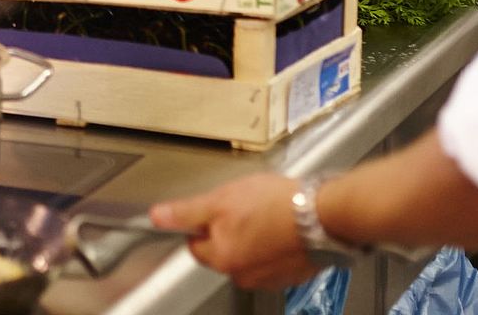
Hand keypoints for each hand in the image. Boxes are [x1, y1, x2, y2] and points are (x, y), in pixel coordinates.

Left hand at [150, 175, 313, 289]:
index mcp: (222, 259)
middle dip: (228, 227)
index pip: (195, 244)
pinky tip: (278, 224)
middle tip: (242, 206)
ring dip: (250, 235)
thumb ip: (186, 212)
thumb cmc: (274, 206)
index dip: (202, 222)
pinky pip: (269, 257)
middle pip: (221, 249)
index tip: (215, 208)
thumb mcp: (220, 200)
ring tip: (263, 213)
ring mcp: (268, 278)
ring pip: (246, 252)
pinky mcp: (289, 274)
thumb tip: (157, 218)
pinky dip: (271, 243)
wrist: (320, 214)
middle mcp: (243, 275)